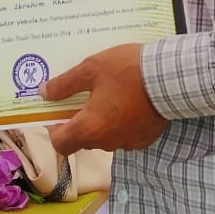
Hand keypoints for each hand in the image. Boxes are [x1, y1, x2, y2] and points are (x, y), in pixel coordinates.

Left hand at [38, 43, 167, 155]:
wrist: (171, 78)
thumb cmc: (126, 71)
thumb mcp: (91, 69)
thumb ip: (65, 84)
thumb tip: (44, 93)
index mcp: (89, 128)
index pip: (60, 144)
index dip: (54, 131)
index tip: (55, 114)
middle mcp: (106, 142)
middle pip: (82, 140)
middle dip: (79, 122)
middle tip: (82, 98)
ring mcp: (128, 143)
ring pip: (104, 137)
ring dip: (101, 122)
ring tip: (107, 96)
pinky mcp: (144, 139)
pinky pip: (124, 134)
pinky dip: (121, 123)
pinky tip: (127, 103)